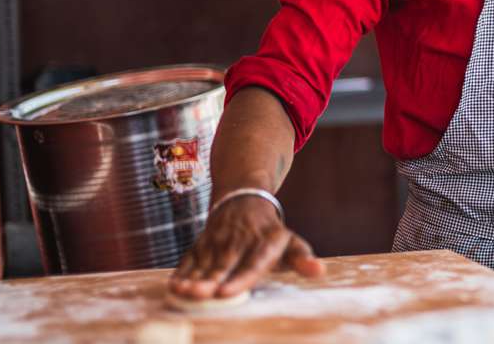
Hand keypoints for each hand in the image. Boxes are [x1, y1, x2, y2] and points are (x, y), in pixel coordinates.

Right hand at [168, 194, 323, 299]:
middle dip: (212, 280)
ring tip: (182, 292)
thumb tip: (319, 271)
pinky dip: (181, 272)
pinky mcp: (202, 242)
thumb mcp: (289, 242)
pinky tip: (174, 287)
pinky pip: (190, 258)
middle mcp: (239, 240)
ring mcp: (218, 240)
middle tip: (201, 295)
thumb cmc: (270, 233)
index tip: (226, 293)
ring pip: (204, 262)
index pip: (253, 263)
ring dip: (192, 278)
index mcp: (264, 242)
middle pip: (224, 264)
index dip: (240, 278)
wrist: (243, 199)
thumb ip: (302, 259)